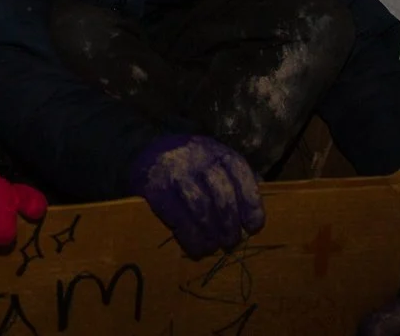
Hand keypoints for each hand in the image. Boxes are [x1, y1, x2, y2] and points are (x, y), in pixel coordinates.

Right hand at [128, 133, 263, 257]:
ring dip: (212, 234)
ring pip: (201, 208)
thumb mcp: (213, 160)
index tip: (254, 226)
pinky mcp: (156, 189)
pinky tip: (197, 248)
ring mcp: (175, 172)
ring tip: (214, 247)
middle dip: (230, 224)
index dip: (251, 202)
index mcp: (216, 150)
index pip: (240, 173)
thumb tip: (256, 210)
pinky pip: (178, 218)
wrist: (143, 151)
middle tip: (231, 242)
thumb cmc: (188, 163)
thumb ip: (235, 180)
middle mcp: (196, 157)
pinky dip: (191, 238)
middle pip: (222, 194)